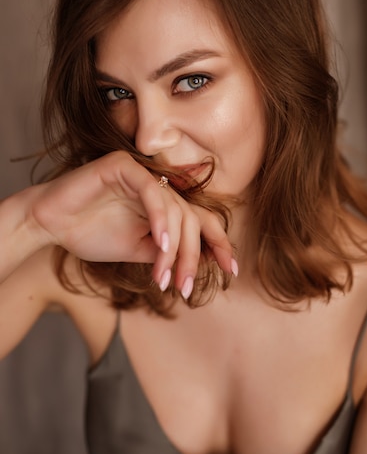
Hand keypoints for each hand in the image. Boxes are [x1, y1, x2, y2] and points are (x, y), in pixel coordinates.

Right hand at [28, 151, 234, 295]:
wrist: (50, 224)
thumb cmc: (90, 234)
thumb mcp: (137, 250)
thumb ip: (167, 251)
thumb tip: (201, 263)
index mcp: (164, 203)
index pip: (201, 220)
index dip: (218, 244)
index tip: (230, 270)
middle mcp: (159, 185)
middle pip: (192, 218)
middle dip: (192, 256)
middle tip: (183, 287)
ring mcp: (143, 172)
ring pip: (176, 209)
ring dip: (173, 247)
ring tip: (163, 276)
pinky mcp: (124, 165)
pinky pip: (153, 191)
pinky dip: (159, 218)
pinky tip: (159, 244)